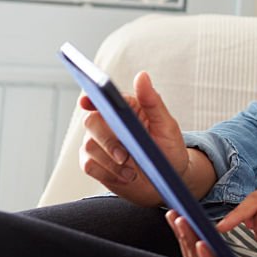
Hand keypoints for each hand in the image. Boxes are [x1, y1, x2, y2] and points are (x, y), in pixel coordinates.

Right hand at [79, 71, 188, 205]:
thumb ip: (153, 101)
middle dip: (107, 140)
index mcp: (125, 108)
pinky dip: (107, 173)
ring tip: (132, 170)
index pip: (102, 98)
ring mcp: (99, 143)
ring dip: (111, 162)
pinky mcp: (95, 164)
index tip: (87, 101)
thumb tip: (142, 75)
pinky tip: (125, 176)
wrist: (167, 180)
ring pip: (89, 147)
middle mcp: (108, 123)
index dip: (91, 98)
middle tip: (124, 155)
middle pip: (91, 122)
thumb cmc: (169, 149)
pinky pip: (89, 166)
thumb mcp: (166, 125)